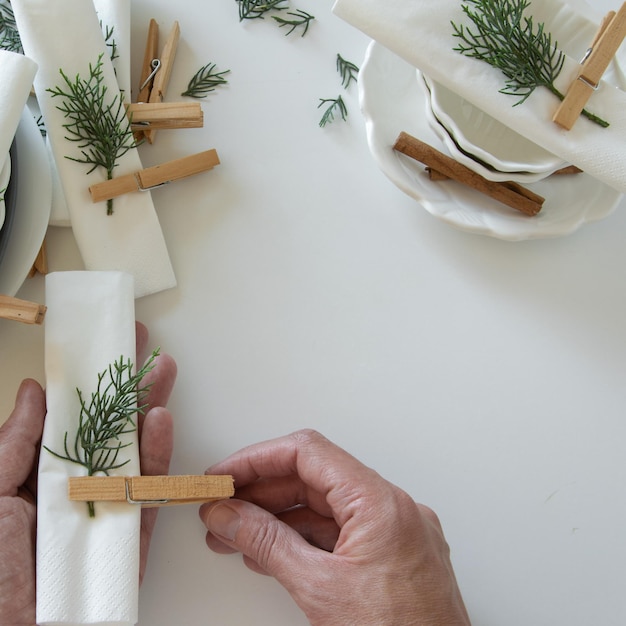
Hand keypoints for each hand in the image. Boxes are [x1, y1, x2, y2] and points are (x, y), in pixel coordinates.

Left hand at [0, 322, 175, 623]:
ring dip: (149, 409)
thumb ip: (15, 445)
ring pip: (135, 452)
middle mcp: (76, 490)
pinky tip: (161, 422)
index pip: (71, 420)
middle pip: (110, 430)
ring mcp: (107, 512)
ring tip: (163, 370)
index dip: (88, 383)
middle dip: (127, 386)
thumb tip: (36, 392)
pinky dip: (158, 457)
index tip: (103, 348)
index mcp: (39, 478)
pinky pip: (149, 494)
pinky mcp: (131, 539)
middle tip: (142, 347)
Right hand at [200, 429, 469, 625]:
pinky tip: (270, 553)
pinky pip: (340, 534)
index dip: (259, 459)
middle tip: (222, 508)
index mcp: (381, 504)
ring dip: (278, 519)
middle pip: (315, 479)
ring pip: (326, 508)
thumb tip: (229, 516)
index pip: (309, 453)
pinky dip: (303, 539)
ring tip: (235, 534)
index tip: (227, 476)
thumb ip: (268, 543)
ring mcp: (395, 533)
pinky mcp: (392, 557)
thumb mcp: (320, 589)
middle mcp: (394, 509)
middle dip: (262, 494)